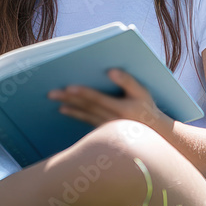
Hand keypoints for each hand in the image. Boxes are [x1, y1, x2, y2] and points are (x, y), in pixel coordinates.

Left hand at [47, 69, 173, 134]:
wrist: (154, 134)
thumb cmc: (146, 108)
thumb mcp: (142, 92)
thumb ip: (127, 81)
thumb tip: (110, 70)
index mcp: (122, 109)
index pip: (98, 99)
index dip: (83, 93)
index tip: (69, 87)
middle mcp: (112, 120)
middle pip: (87, 107)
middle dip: (69, 99)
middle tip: (51, 92)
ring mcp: (107, 127)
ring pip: (84, 115)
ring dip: (69, 107)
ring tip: (54, 99)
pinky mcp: (104, 130)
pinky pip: (86, 121)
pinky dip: (75, 115)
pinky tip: (64, 109)